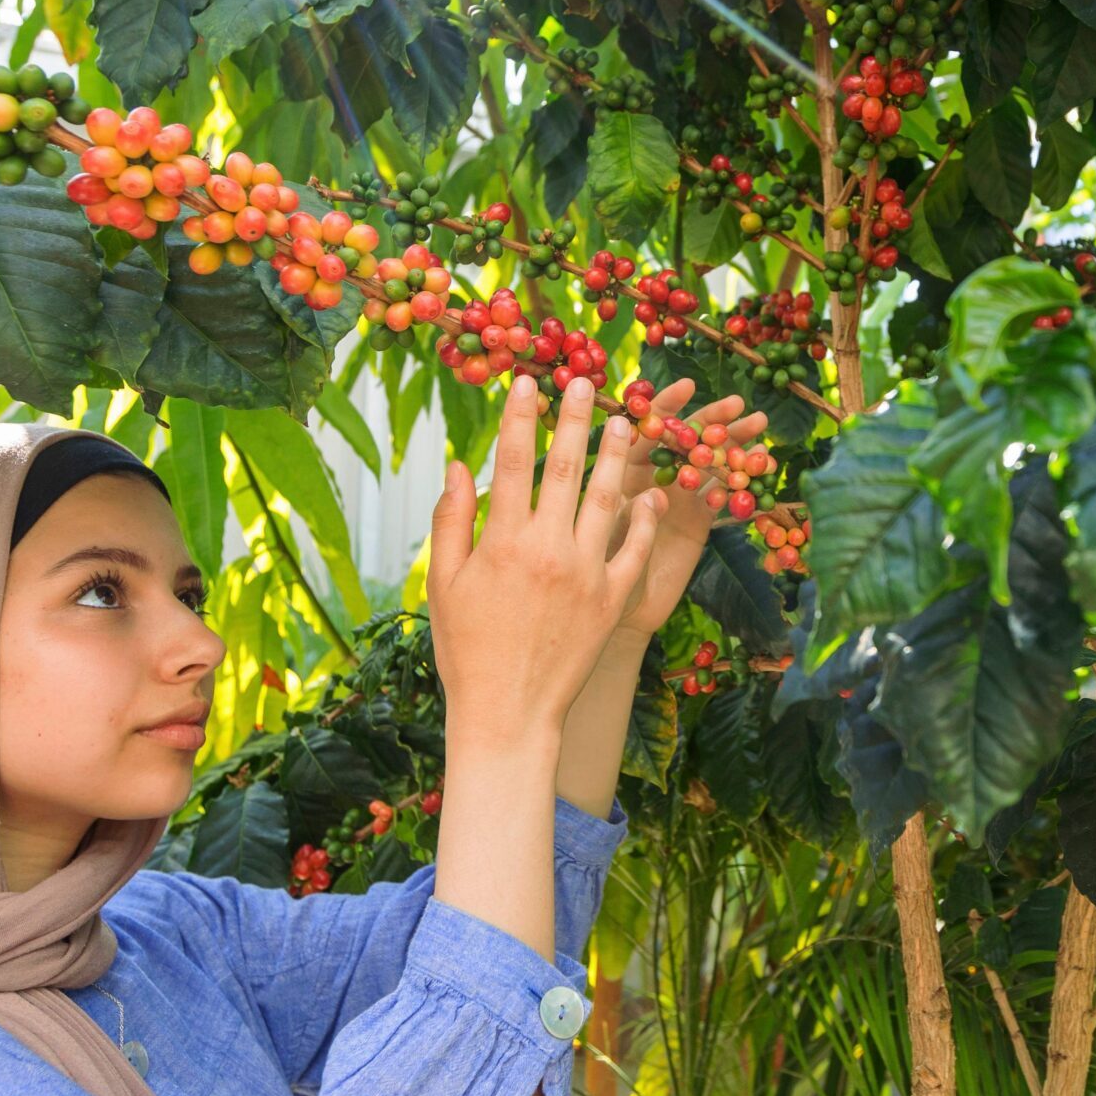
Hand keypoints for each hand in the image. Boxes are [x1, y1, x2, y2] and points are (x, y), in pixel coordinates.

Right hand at [427, 372, 665, 745]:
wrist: (509, 713)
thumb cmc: (466, 649)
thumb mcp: (443, 584)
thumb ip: (451, 522)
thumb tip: (458, 466)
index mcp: (503, 543)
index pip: (511, 463)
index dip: (519, 417)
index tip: (527, 382)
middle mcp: (549, 550)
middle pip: (566, 469)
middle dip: (576, 419)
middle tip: (586, 382)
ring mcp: (586, 574)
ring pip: (608, 499)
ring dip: (619, 455)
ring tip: (627, 422)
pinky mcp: (612, 600)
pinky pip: (634, 549)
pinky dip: (644, 518)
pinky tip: (652, 491)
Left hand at [605, 377, 767, 642]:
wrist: (616, 611)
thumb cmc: (594, 569)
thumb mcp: (607, 538)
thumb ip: (633, 516)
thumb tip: (657, 496)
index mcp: (623, 473)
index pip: (646, 432)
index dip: (665, 409)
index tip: (686, 387)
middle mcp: (653, 480)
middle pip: (684, 441)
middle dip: (710, 420)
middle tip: (738, 403)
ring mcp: (678, 499)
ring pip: (707, 465)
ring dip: (733, 446)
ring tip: (761, 426)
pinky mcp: (697, 523)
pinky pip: (720, 498)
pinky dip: (737, 485)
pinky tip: (758, 470)